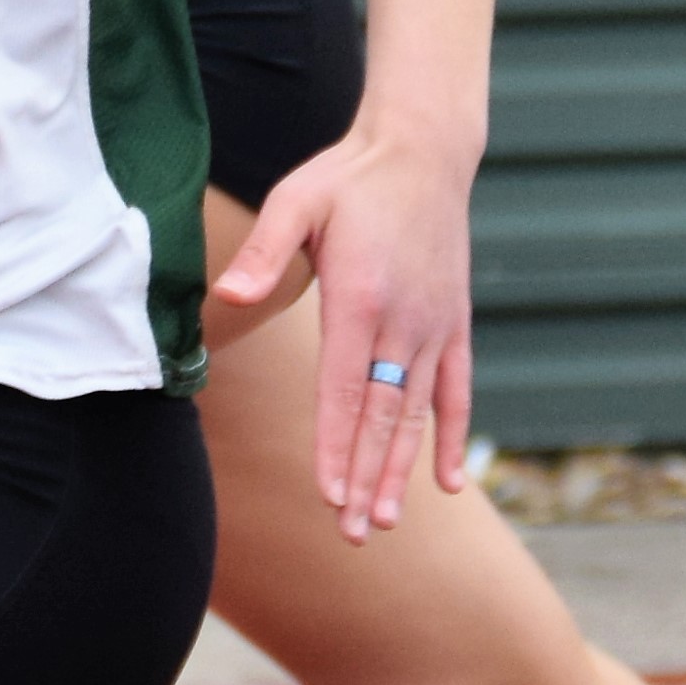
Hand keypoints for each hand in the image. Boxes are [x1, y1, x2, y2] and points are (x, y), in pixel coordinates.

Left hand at [206, 121, 476, 540]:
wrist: (422, 151)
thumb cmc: (349, 179)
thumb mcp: (297, 201)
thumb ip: (263, 251)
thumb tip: (227, 294)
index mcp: (362, 300)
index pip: (345, 390)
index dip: (335, 445)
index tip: (328, 494)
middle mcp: (406, 322)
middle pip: (383, 416)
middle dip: (366, 478)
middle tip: (353, 533)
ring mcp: (436, 327)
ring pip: (418, 414)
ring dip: (401, 471)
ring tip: (385, 522)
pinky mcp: (455, 324)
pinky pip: (458, 391)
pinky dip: (452, 438)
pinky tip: (446, 483)